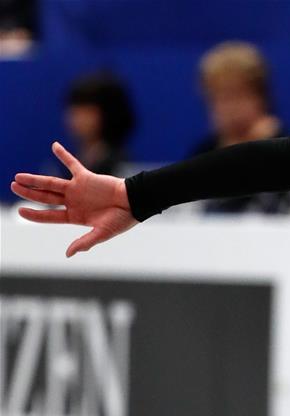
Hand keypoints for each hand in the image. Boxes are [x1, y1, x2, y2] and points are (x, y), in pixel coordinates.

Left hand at [10, 141, 137, 257]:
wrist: (135, 203)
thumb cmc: (121, 220)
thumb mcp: (102, 233)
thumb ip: (85, 242)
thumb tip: (68, 254)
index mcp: (75, 217)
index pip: (50, 215)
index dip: (35, 214)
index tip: (20, 211)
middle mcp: (73, 202)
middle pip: (46, 198)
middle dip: (29, 194)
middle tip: (13, 187)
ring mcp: (78, 189)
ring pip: (51, 183)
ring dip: (35, 179)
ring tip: (19, 176)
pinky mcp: (86, 177)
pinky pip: (72, 164)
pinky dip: (63, 155)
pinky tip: (54, 146)